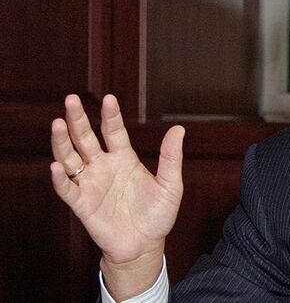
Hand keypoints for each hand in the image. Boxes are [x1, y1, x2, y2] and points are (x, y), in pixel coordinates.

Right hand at [50, 94, 184, 297]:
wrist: (145, 246)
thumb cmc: (158, 215)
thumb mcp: (170, 184)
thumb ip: (171, 157)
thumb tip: (179, 129)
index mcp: (124, 158)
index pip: (113, 131)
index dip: (110, 115)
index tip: (108, 98)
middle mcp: (103, 166)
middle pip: (86, 138)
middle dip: (78, 120)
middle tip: (71, 100)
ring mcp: (91, 184)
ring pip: (70, 158)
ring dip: (62, 142)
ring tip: (57, 124)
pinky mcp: (82, 204)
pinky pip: (66, 189)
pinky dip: (58, 178)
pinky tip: (56, 166)